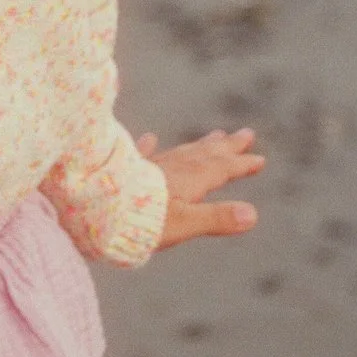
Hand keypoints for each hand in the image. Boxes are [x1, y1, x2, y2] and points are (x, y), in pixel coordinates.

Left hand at [139, 127, 264, 249]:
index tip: (259, 158)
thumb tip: (253, 214)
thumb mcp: (185, 223)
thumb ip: (217, 218)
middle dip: (226, 147)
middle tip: (246, 133)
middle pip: (204, 155)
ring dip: (199, 145)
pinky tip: (150, 138)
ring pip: (180, 152)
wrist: (97, 209)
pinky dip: (150, 147)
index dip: (240, 164)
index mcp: (189, 181)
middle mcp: (172, 169)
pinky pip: (143, 155)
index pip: (221, 169)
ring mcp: (150, 168)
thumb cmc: (143, 220)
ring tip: (214, 136)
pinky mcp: (127, 172)